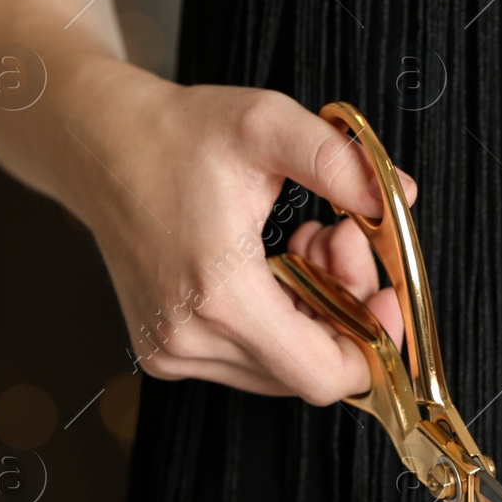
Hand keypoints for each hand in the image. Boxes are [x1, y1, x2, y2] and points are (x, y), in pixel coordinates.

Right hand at [76, 70, 415, 404]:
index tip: (389, 293)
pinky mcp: (168, 349)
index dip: (376, 344)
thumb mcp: (268, 125)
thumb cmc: (178, 134)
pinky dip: (284, 315)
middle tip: (340, 235)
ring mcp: (174, 351)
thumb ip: (341, 163)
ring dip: (317, 309)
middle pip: (312, 368)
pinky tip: (276, 260)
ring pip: (288, 365)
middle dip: (347, 306)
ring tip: (304, 238)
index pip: (324, 376)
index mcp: (220, 297)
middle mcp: (191, 339)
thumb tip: (401, 197)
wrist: (99, 144)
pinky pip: (256, 356)